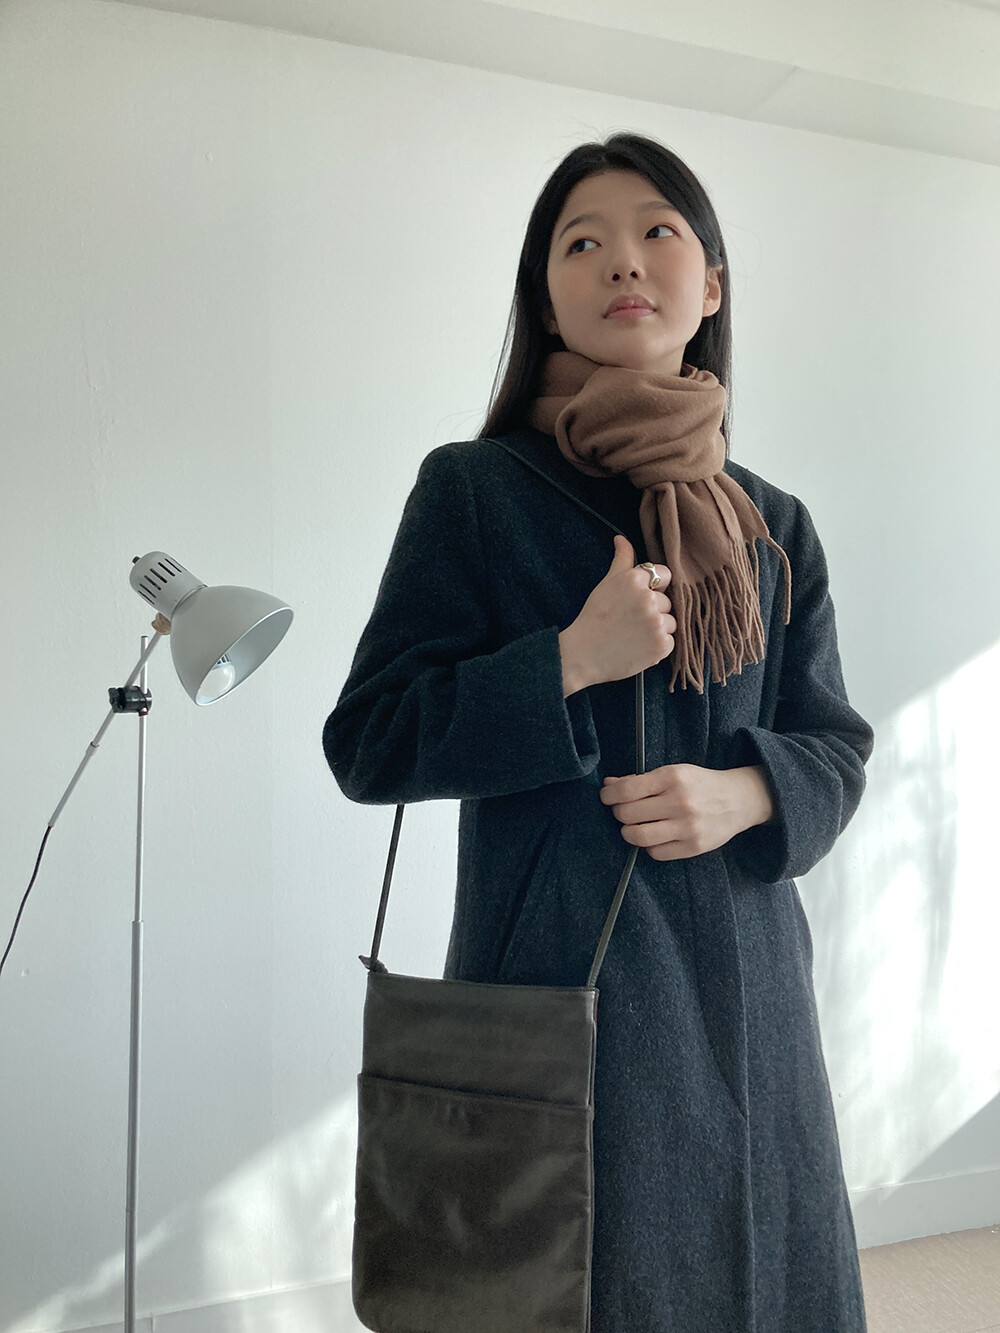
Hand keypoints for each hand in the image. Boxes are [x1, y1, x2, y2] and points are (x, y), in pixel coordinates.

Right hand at [558, 535, 676, 695]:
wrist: (583, 655)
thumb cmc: (594, 617)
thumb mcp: (607, 583)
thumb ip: (622, 559)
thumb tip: (621, 538)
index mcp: (635, 580)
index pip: (665, 575)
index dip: (656, 587)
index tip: (642, 598)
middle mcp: (649, 599)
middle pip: (667, 601)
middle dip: (654, 610)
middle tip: (631, 620)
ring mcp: (657, 624)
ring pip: (671, 622)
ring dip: (658, 628)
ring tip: (634, 634)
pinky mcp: (661, 646)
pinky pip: (670, 641)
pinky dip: (658, 646)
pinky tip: (638, 646)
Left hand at [599, 764, 774, 860]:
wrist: (739, 800)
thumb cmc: (700, 784)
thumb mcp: (673, 773)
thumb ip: (640, 780)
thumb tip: (609, 785)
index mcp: (672, 778)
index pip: (627, 790)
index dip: (609, 795)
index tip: (607, 797)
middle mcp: (680, 802)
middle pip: (628, 814)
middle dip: (619, 813)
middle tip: (624, 811)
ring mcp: (688, 827)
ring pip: (638, 836)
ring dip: (628, 832)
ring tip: (634, 826)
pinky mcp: (694, 847)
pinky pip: (656, 853)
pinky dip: (648, 847)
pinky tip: (654, 837)